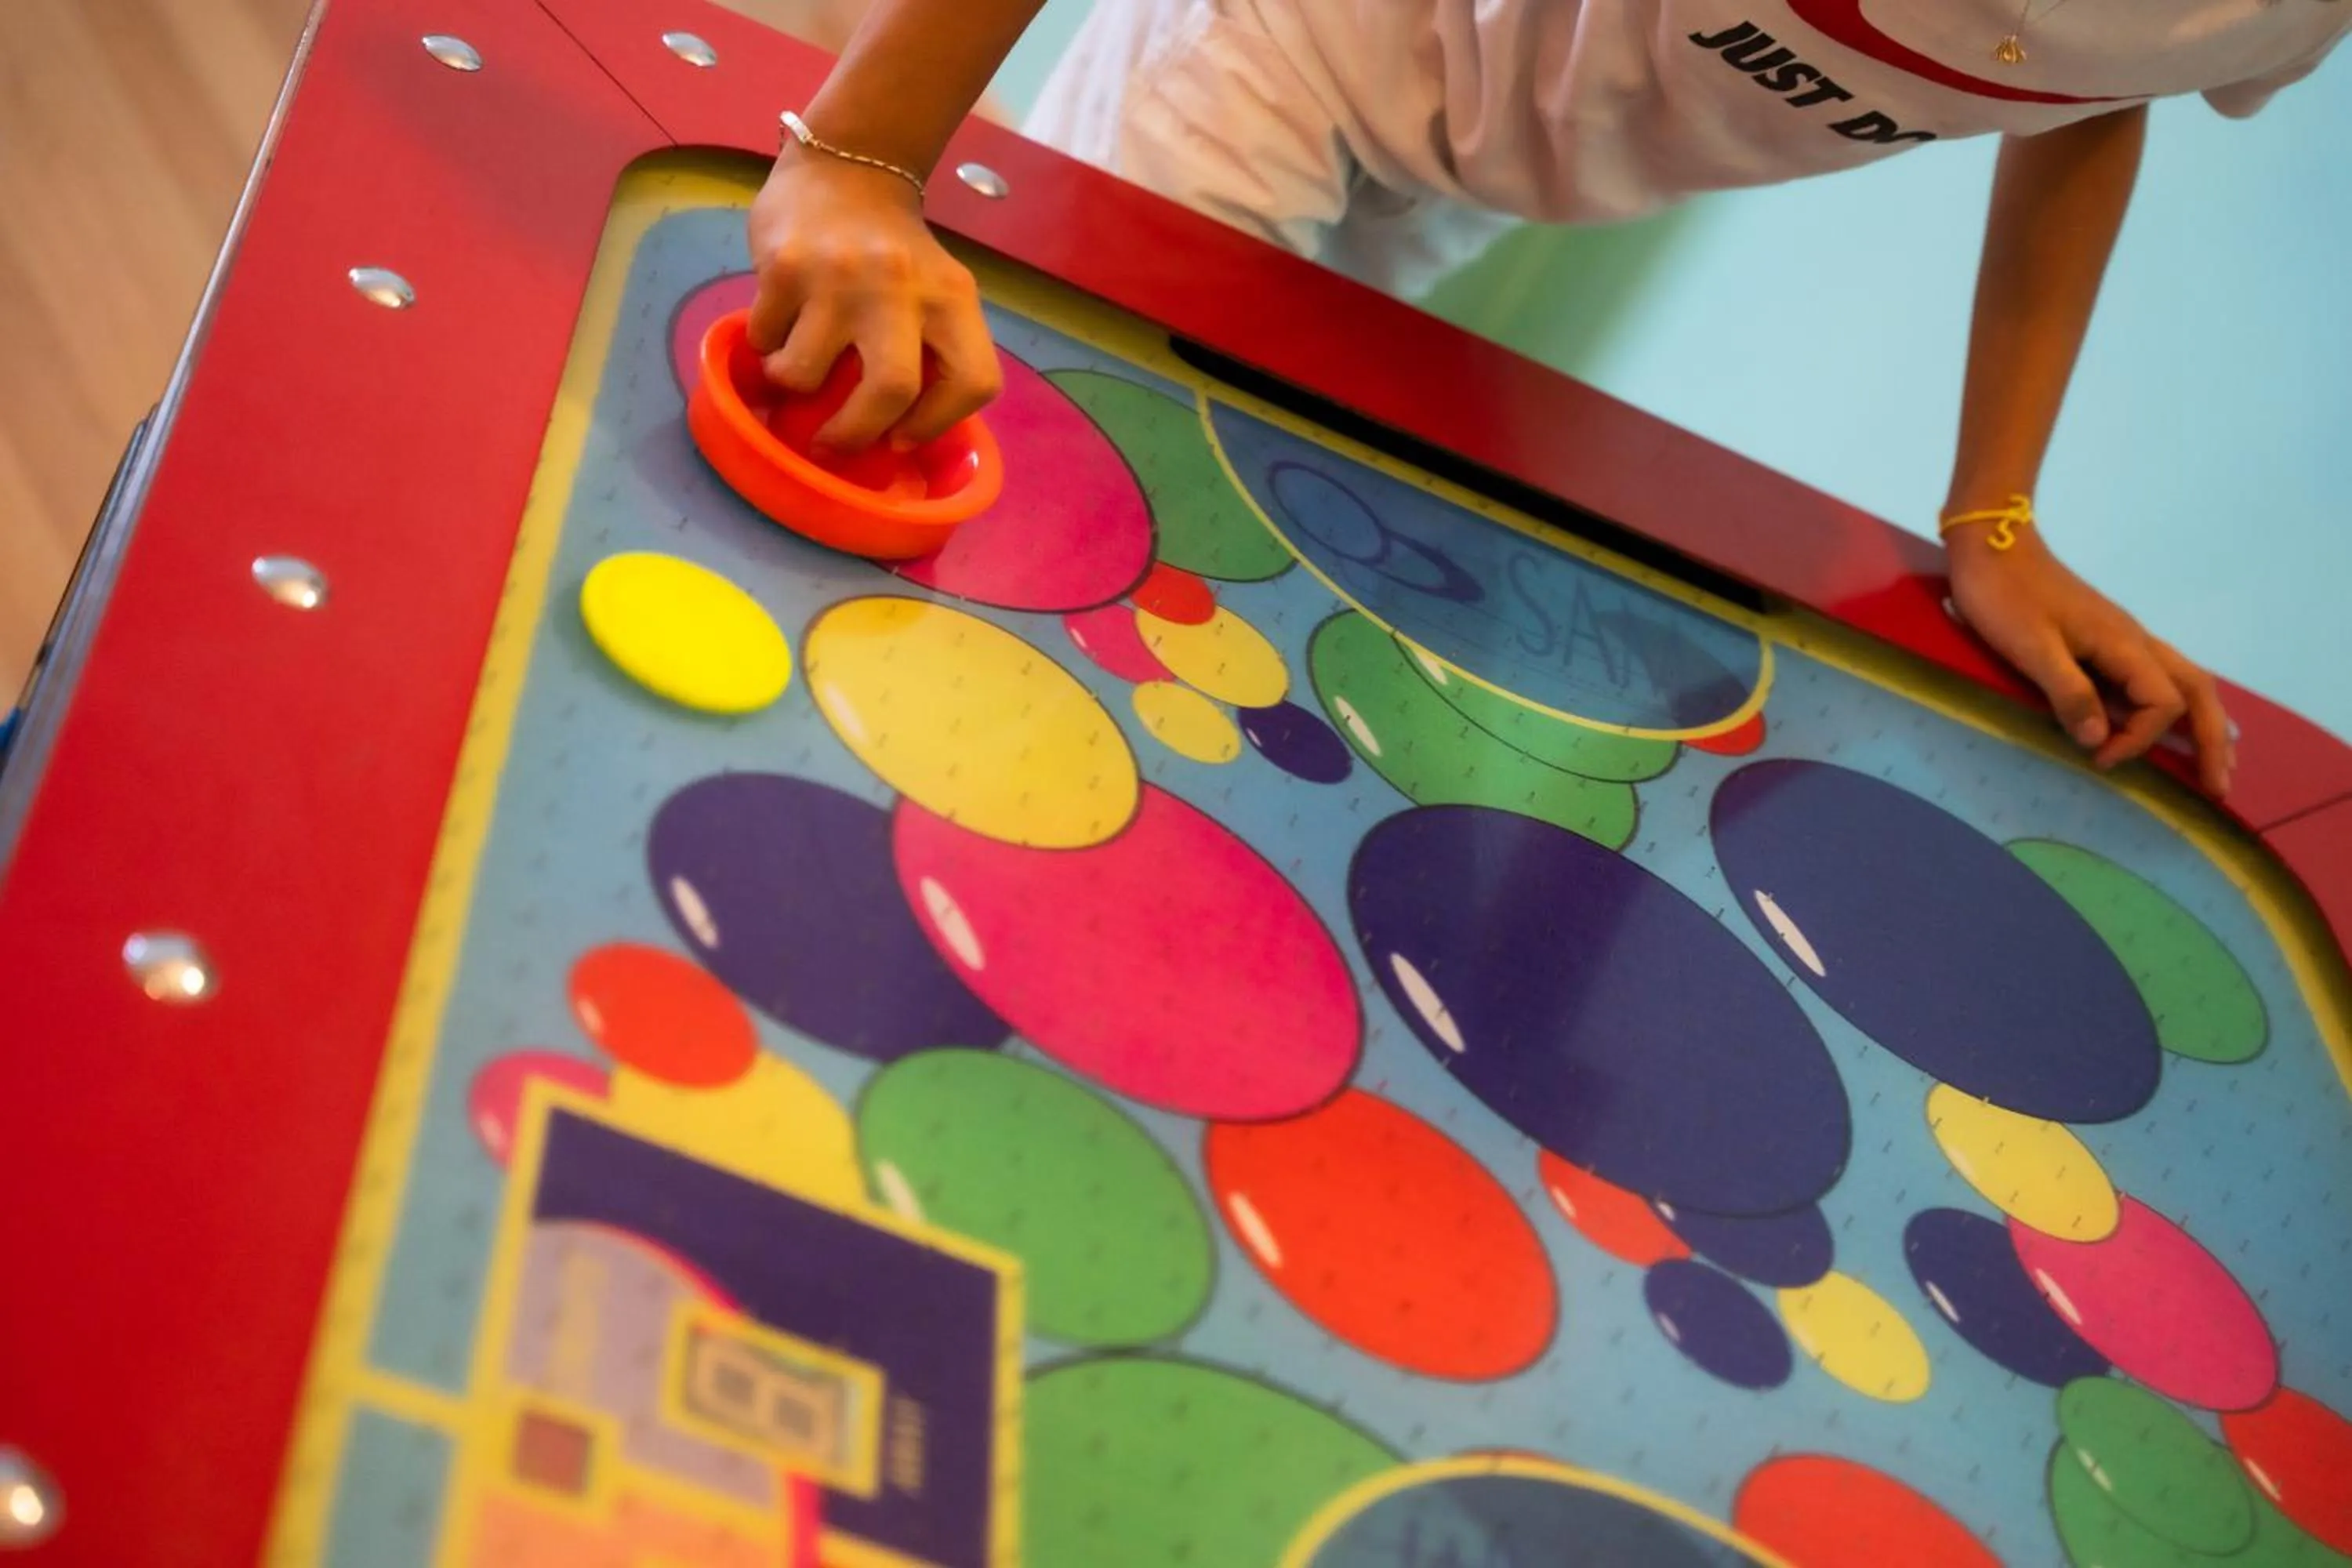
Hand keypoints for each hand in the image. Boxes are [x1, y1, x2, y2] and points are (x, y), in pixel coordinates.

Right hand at [745, 146, 1002, 452]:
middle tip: (832, 441)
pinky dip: (766, 344)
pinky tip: (779, 322)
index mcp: (953, 296)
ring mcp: (840, 275)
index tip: (901, 437)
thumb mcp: (935, 290)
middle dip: (855, 432)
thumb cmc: (892, 251)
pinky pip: (765, 338)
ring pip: (805, 374)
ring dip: (792, 383)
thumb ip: (929, 348)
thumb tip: (892, 432)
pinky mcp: (784, 265)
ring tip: (795, 365)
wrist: (845, 169)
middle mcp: (901, 285)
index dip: (936, 424)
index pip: (974, 382)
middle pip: (890, 391)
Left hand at [1946, 527, 2233, 796]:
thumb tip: (2101, 742)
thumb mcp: (2030, 648)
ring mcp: (2123, 638)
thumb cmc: (2005, 596)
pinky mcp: (2105, 640)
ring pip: (2184, 682)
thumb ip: (2068, 694)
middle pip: (2197, 691)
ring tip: (2216, 762)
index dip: (2140, 739)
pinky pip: (2157, 677)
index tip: (2100, 759)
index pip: (2162, 704)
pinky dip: (2175, 706)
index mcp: (2124, 645)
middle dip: (2212, 739)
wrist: (1992, 545)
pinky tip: (2173, 724)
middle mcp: (2136, 641)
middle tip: (2220, 786)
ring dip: (2203, 723)